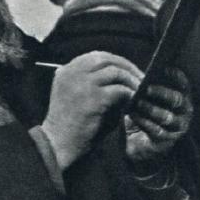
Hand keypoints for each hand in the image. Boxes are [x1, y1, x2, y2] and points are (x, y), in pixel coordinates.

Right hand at [41, 51, 142, 169]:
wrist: (58, 143)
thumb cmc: (70, 123)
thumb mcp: (76, 94)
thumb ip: (94, 82)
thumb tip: (122, 76)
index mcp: (66, 71)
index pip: (96, 56)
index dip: (116, 61)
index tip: (129, 70)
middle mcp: (73, 73)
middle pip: (107, 59)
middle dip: (127, 67)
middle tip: (140, 78)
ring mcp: (83, 84)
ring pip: (115, 72)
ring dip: (131, 80)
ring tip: (140, 90)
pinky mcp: (94, 98)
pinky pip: (119, 90)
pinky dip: (129, 94)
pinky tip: (134, 101)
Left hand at [124, 67, 192, 165]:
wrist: (142, 143)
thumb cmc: (146, 115)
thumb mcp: (149, 100)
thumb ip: (149, 88)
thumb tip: (141, 75)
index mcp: (183, 98)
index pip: (184, 84)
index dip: (176, 76)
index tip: (163, 68)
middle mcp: (185, 112)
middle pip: (177, 100)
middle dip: (162, 93)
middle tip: (146, 88)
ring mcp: (178, 127)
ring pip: (167, 116)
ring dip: (151, 109)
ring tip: (138, 102)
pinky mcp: (168, 140)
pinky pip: (156, 130)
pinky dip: (144, 122)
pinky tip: (133, 115)